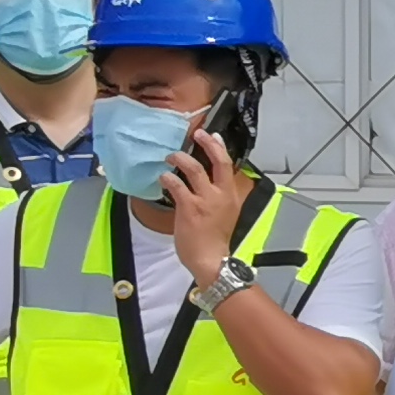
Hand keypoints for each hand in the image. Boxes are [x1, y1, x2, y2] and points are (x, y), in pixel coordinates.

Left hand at [157, 128, 256, 286]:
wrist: (211, 260)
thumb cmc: (215, 241)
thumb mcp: (225, 215)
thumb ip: (218, 198)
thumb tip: (206, 186)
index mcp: (231, 196)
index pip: (229, 165)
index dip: (220, 147)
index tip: (212, 136)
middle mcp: (221, 194)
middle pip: (218, 161)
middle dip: (207, 144)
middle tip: (197, 134)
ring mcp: (205, 200)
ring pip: (195, 169)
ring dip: (181, 158)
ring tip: (171, 156)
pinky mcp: (190, 207)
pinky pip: (177, 185)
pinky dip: (168, 178)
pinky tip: (163, 177)